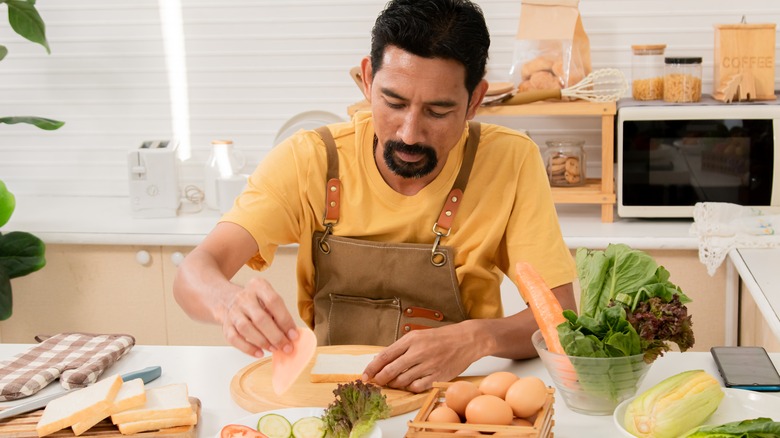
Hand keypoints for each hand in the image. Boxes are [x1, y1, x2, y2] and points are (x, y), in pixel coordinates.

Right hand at [220, 277, 298, 357]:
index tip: (293, 335)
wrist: (226, 299)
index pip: (273, 301)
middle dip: (276, 336)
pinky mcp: (225, 324)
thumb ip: (279, 313)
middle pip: (260, 318)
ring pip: (246, 328)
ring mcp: (233, 311)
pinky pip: (234, 338)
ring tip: (274, 349)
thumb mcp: (267, 298)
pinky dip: (247, 348)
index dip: (285, 320)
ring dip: (262, 342)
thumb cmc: (254, 301)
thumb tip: (291, 335)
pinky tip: (259, 353)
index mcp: (258, 286)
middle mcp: (244, 297)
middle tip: (286, 347)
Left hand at [361, 323, 483, 392]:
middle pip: (391, 370)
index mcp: (411, 339)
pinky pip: (417, 387)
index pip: (385, 356)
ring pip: (403, 380)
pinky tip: (409, 384)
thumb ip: (400, 348)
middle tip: (376, 382)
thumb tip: (380, 359)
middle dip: (380, 379)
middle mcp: (418, 352)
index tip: (365, 375)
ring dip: (395, 384)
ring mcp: (428, 365)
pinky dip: (410, 388)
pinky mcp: (437, 375)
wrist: (466, 339)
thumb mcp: (418, 336)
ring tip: (393, 382)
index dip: (372, 367)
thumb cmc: (441, 338)